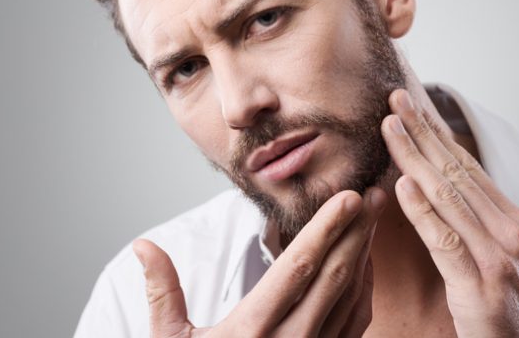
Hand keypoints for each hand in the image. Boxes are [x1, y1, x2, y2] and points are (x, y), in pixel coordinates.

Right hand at [132, 188, 385, 337]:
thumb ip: (162, 292)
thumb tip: (144, 245)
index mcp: (252, 330)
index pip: (297, 269)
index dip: (326, 230)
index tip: (347, 198)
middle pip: (334, 278)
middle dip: (357, 233)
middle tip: (375, 194)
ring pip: (350, 300)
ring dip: (364, 257)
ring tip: (374, 219)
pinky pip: (354, 324)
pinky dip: (364, 290)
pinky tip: (363, 265)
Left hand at [381, 89, 518, 336]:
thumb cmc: (511, 307)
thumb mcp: (499, 255)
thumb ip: (472, 221)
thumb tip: (434, 185)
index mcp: (512, 220)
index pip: (467, 166)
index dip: (436, 134)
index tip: (410, 108)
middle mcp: (509, 230)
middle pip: (456, 171)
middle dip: (422, 132)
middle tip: (394, 100)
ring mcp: (497, 255)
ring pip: (448, 196)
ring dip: (415, 158)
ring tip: (390, 129)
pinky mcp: (480, 284)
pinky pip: (445, 240)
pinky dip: (423, 210)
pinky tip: (402, 186)